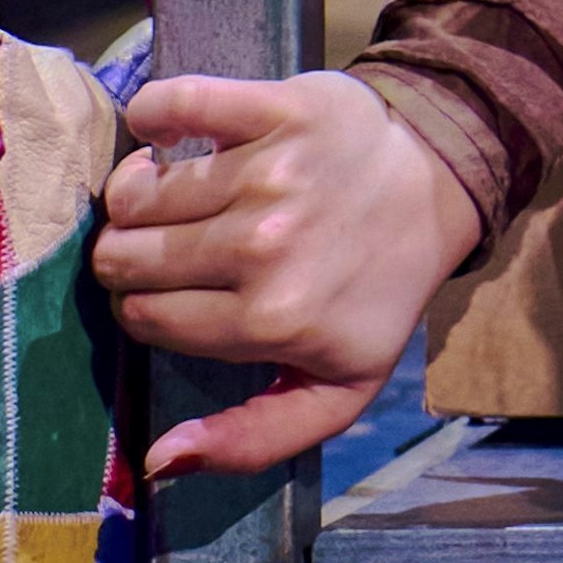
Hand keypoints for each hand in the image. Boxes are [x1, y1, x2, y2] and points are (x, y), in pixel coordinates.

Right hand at [98, 69, 490, 483]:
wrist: (437, 189)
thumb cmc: (376, 293)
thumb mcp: (335, 389)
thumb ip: (251, 440)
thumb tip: (161, 459)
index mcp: (271, 321)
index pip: (142, 317)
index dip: (146, 308)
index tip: (175, 295)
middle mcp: (265, 247)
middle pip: (124, 255)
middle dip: (129, 257)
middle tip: (165, 248)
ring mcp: (271, 172)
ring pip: (136, 191)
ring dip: (137, 194)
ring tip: (167, 197)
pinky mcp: (279, 107)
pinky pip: (173, 103)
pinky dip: (151, 115)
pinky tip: (164, 136)